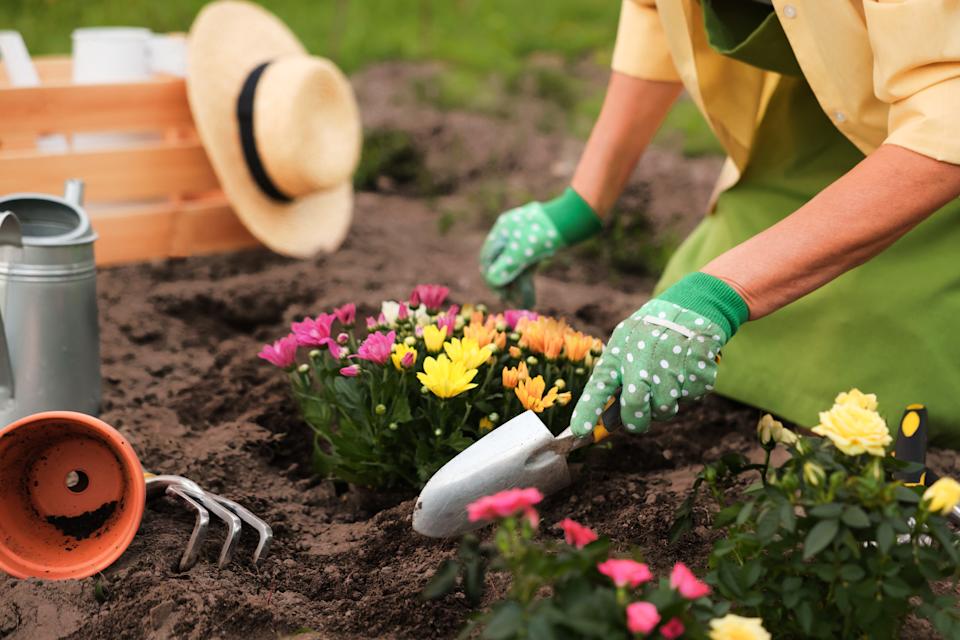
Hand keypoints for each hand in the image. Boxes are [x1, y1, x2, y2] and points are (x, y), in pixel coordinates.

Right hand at [479, 188, 600, 306]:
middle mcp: (509, 234)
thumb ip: (506, 267)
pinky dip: (527, 281)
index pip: (488, 259)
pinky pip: (526, 266)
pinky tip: (530, 300)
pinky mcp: (535, 245)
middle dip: (507, 286)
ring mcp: (523, 239)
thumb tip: (492, 281)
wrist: (572, 218)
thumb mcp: (523, 252)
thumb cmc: (544, 233)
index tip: (500, 296)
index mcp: (501, 231)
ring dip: (518, 287)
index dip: (492, 279)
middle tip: (512, 304)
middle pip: (501, 264)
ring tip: (525, 305)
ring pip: (515, 267)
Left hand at [570, 273, 748, 435]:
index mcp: (618, 354)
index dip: (588, 411)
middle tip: (639, 422)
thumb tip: (609, 422)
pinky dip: (688, 391)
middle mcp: (641, 360)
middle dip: (636, 422)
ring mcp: (670, 365)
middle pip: (634, 406)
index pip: (598, 387)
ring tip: (667, 382)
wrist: (689, 308)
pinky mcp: (695, 369)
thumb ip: (616, 381)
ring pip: (665, 409)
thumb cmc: (648, 335)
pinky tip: (684, 370)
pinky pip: (691, 397)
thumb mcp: (624, 347)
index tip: (580, 433)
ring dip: (666, 405)